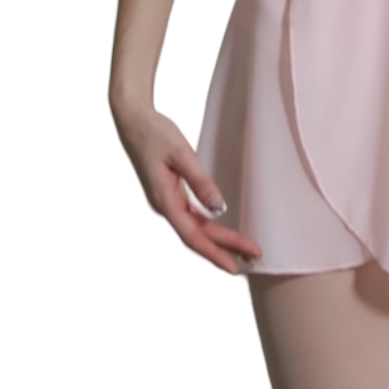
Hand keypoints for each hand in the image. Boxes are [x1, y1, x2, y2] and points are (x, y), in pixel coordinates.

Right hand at [112, 102, 262, 274]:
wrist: (134, 122)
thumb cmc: (156, 134)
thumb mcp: (182, 154)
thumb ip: (201, 182)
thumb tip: (219, 209)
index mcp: (165, 200)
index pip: (193, 236)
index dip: (215, 252)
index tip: (234, 266)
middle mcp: (165, 206)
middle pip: (197, 236)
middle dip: (225, 249)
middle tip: (254, 257)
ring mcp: (166, 201)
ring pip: (195, 228)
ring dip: (218, 241)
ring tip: (242, 251)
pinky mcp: (170, 194)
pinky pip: (192, 217)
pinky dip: (208, 228)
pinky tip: (221, 230)